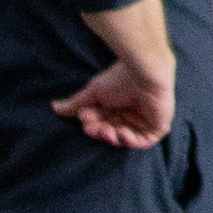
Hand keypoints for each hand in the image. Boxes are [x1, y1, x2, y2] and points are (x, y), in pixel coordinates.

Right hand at [54, 50, 176, 150]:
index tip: (84, 118)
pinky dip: (130, 140)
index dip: (91, 124)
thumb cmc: (119, 78)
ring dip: (112, 136)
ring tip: (106, 128)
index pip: (101, 123)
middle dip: (99, 131)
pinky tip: (122, 131)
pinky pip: (143, 142)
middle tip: (92, 126)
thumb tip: (54, 108)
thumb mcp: (93, 92)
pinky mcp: (158, 127)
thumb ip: (76, 103)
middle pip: (111, 132)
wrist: (144, 70)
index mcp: (117, 108)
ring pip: (124, 139)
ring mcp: (145, 122)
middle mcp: (130, 116)